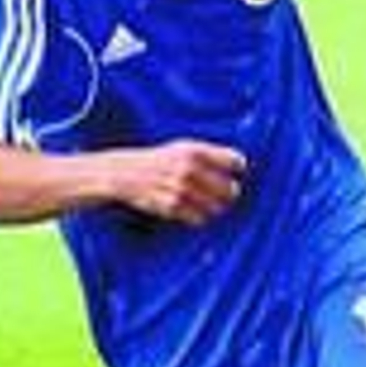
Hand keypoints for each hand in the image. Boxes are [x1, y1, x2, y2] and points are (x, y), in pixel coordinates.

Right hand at [116, 140, 247, 225]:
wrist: (124, 173)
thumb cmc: (158, 160)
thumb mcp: (182, 147)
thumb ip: (209, 154)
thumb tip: (240, 164)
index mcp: (194, 150)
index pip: (235, 162)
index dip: (238, 169)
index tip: (234, 173)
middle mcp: (189, 168)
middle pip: (231, 189)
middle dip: (230, 193)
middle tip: (225, 194)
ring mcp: (181, 189)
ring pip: (217, 208)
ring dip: (216, 208)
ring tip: (209, 203)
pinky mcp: (172, 207)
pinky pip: (199, 219)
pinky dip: (200, 217)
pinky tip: (193, 210)